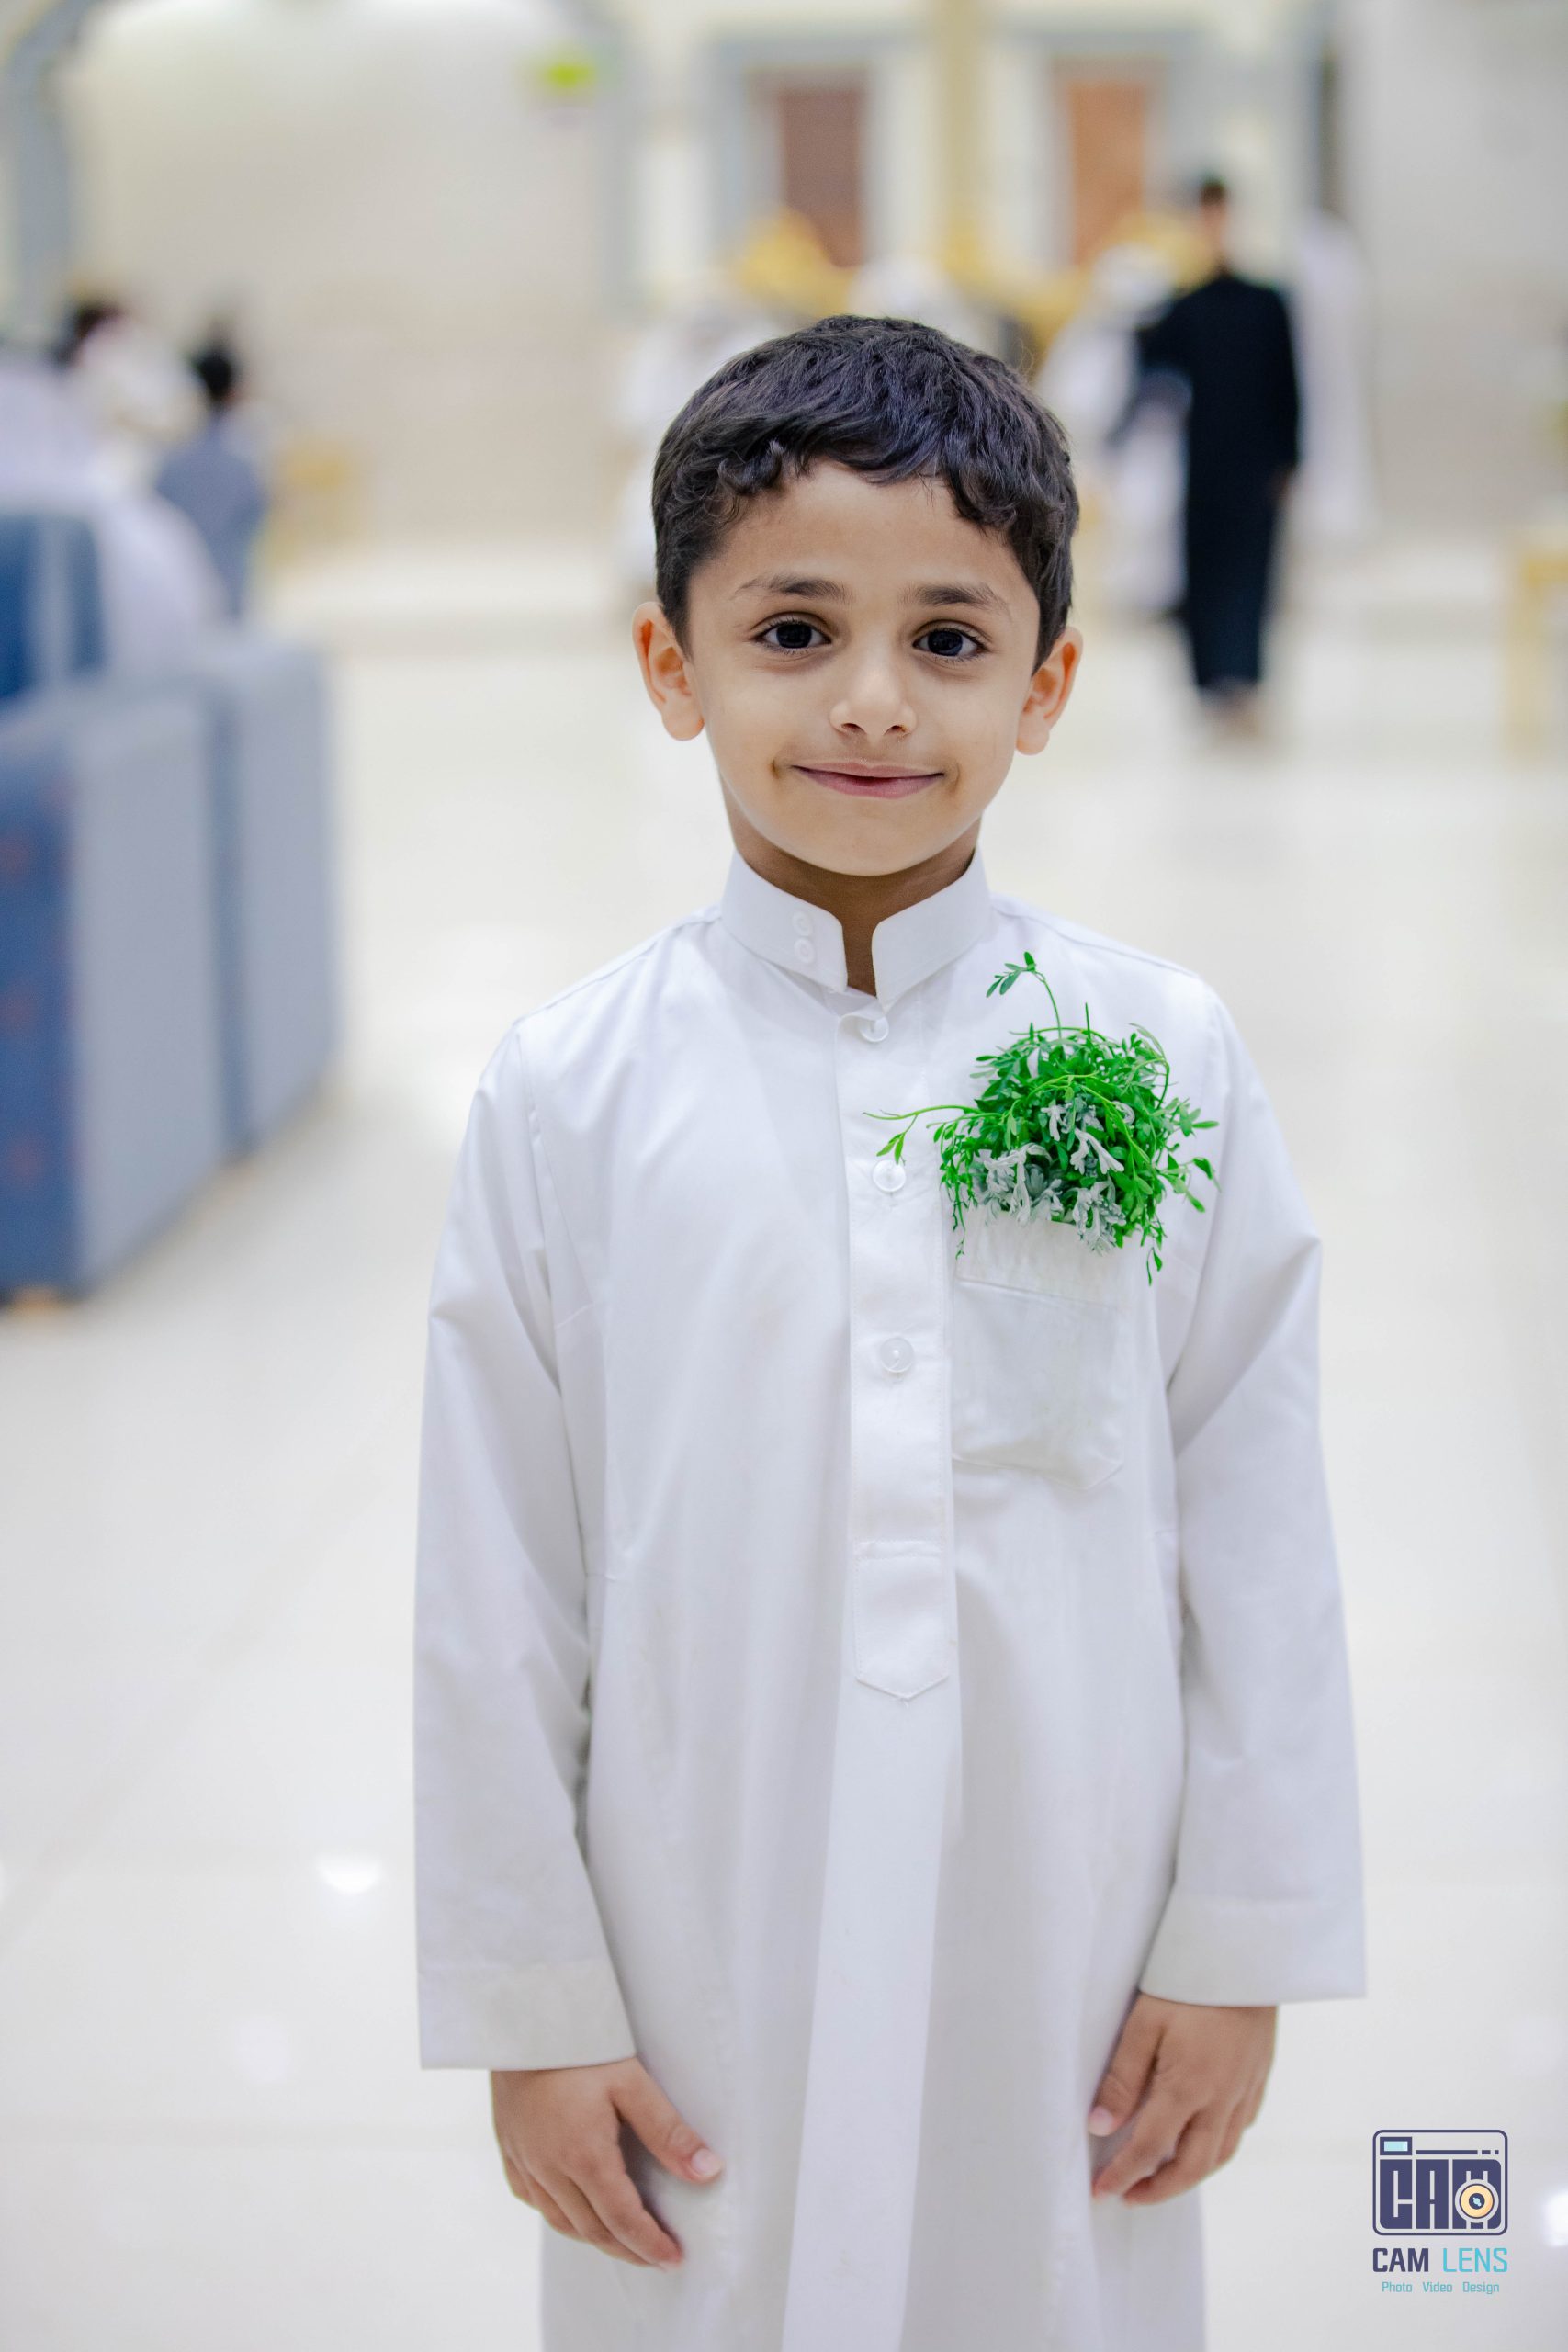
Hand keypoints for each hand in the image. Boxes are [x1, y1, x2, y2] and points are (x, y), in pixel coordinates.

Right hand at [491, 2056, 722, 2268]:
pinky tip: (572, 2209)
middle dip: (627, 2249)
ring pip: (560, 2221)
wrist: (521, 2016)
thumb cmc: (580, 2044)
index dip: (650, 2245)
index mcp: (583, 2156)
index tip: (673, 2259)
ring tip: (623, 2240)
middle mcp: (549, 2169)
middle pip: (592, 2229)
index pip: (622, 2220)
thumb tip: (709, 2172)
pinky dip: (558, 2215)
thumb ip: (669, 2132)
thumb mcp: (632, 2082)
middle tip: (656, 2257)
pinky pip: (532, 2199)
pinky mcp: (509, 2149)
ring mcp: (524, 2161)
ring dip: (594, 2237)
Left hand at [1086, 1993, 1275, 2204]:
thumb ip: (1123, 2078)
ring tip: (1161, 2178)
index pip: (1149, 2148)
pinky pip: (1239, 2130)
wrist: (1247, 1954)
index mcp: (1189, 2088)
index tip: (1101, 2192)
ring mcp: (1245, 2091)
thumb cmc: (1187, 1982)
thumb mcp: (1145, 2023)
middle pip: (1191, 2166)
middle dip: (1159, 2190)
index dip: (1123, 2175)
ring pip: (1220, 2154)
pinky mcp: (1259, 2079)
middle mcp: (1221, 2100)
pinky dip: (1217, 2148)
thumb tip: (1099, 2127)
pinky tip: (1202, 2141)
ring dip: (1190, 2175)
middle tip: (1130, 2197)